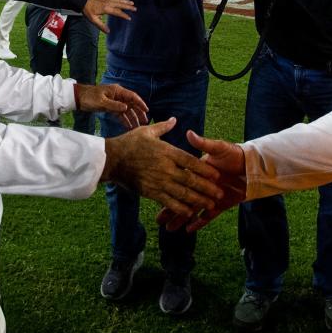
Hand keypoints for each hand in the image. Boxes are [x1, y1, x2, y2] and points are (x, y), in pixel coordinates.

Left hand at [75, 83, 147, 128]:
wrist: (78, 98)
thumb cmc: (89, 97)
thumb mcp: (102, 102)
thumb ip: (114, 105)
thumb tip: (126, 108)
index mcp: (117, 91)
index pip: (132, 96)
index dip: (140, 103)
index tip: (146, 110)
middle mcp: (118, 96)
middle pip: (132, 104)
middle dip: (138, 112)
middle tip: (145, 121)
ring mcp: (115, 102)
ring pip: (127, 110)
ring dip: (132, 118)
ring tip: (138, 126)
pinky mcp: (110, 107)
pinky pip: (120, 114)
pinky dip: (124, 120)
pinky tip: (128, 126)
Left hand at [81, 0, 135, 32]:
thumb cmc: (86, 9)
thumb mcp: (92, 19)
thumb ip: (101, 25)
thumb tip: (108, 32)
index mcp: (106, 9)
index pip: (118, 12)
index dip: (124, 15)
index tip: (129, 18)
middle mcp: (108, 3)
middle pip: (121, 5)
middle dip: (128, 7)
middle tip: (135, 9)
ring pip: (119, 0)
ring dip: (126, 1)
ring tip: (132, 3)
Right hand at [100, 118, 223, 217]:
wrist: (111, 159)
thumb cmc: (129, 143)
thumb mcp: (147, 131)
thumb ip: (163, 127)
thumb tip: (174, 120)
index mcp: (167, 151)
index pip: (191, 162)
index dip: (205, 169)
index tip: (217, 175)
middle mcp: (166, 167)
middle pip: (191, 180)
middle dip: (207, 188)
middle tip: (220, 193)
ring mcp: (158, 181)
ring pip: (183, 193)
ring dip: (198, 200)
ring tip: (211, 205)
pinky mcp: (150, 191)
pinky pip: (168, 201)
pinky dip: (180, 208)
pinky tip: (190, 212)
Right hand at [156, 130, 246, 231]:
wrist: (253, 167)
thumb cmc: (234, 154)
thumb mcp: (219, 147)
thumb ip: (204, 143)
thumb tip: (189, 133)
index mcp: (197, 172)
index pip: (180, 181)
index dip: (168, 187)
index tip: (155, 192)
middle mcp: (200, 186)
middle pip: (182, 198)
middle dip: (170, 209)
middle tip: (158, 219)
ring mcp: (209, 197)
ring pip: (192, 209)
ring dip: (181, 219)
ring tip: (169, 229)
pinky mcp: (219, 206)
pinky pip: (207, 217)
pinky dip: (199, 223)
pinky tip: (188, 230)